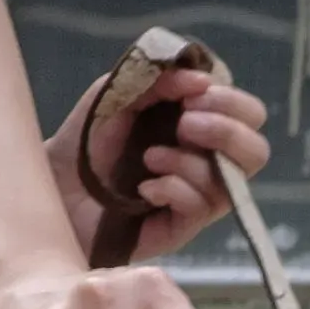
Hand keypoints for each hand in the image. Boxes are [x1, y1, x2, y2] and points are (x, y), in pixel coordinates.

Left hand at [47, 60, 266, 263]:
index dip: (230, 102)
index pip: (248, 115)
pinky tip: (143, 190)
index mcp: (199, 126)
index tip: (193, 95)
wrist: (52, 183)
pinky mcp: (181, 229)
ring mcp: (197, 199)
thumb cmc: (85, 140)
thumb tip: (200, 80)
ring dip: (189, 161)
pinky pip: (201, 208)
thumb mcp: (117, 93)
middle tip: (186, 125)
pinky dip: (174, 189)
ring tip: (149, 158)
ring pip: (229, 181)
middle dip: (226, 131)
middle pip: (257, 152)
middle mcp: (207, 163)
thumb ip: (156, 80)